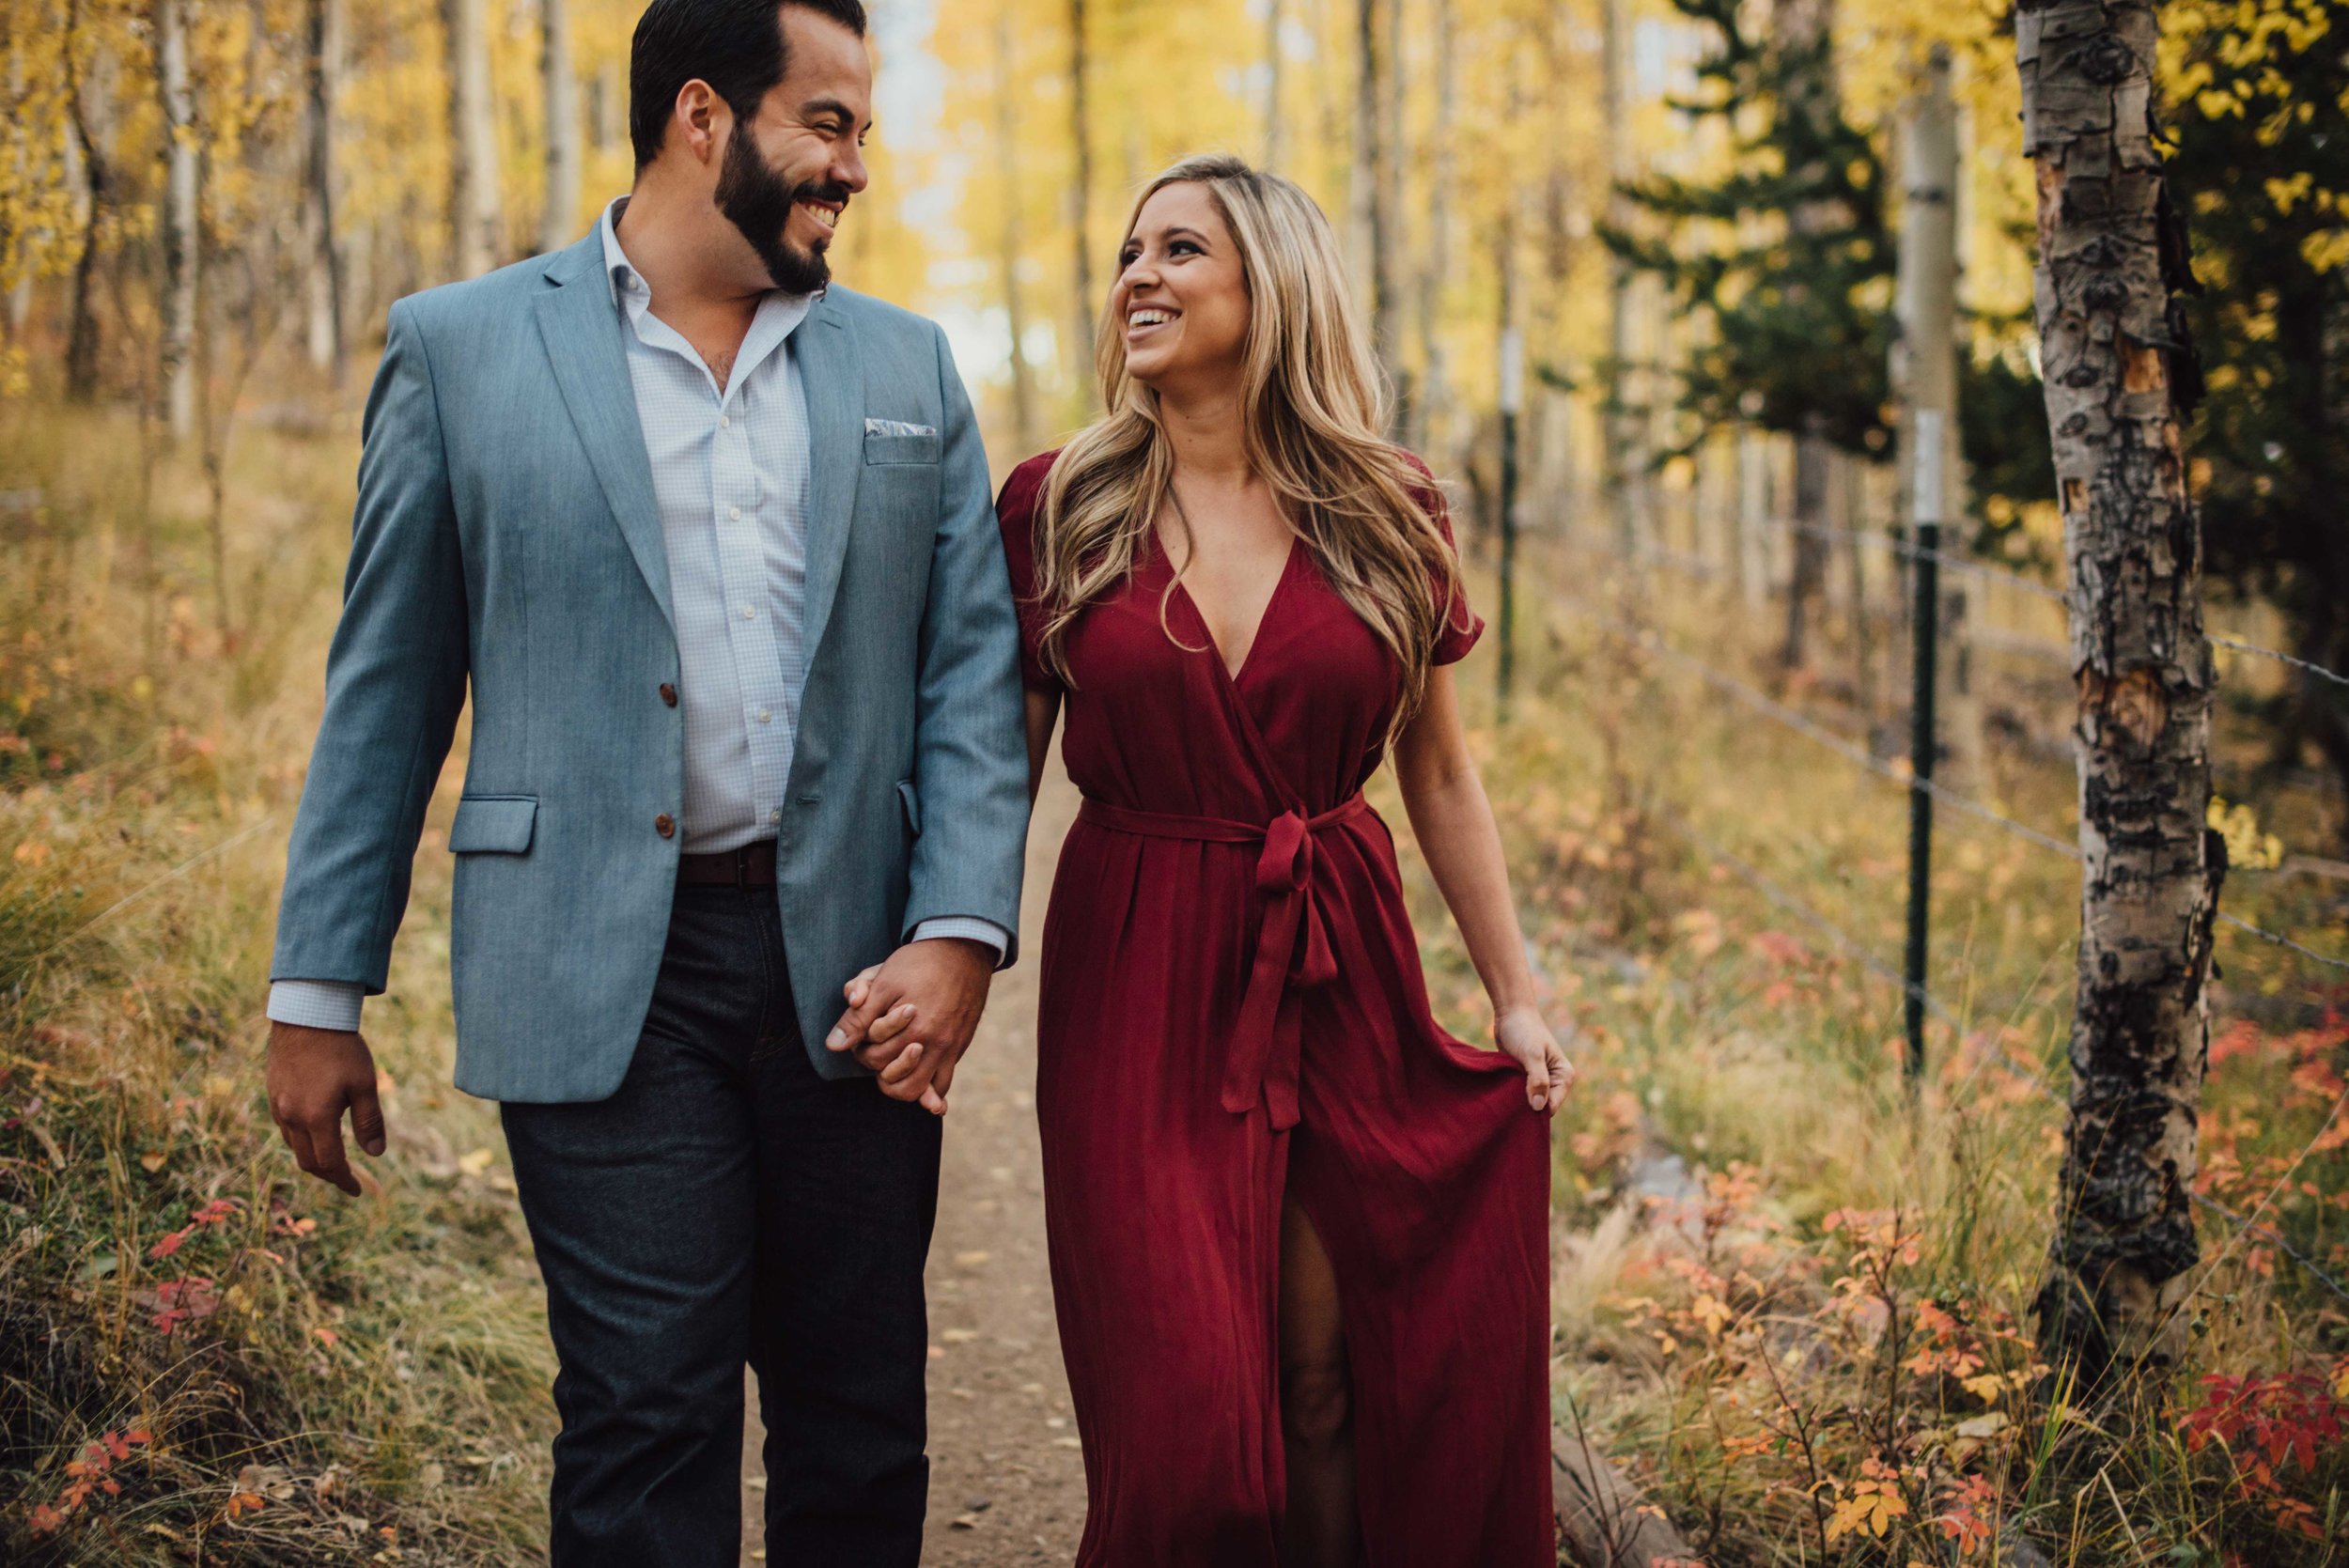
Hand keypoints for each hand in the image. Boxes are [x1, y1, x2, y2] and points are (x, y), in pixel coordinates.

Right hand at [266, 1022, 387, 1194]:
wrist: (307, 1015)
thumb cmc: (342, 1048)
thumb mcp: (365, 1085)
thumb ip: (369, 1122)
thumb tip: (376, 1155)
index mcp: (316, 1118)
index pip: (329, 1163)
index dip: (344, 1180)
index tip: (357, 1190)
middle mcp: (291, 1117)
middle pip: (307, 1161)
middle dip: (329, 1174)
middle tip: (347, 1179)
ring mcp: (278, 1105)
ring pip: (293, 1145)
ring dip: (313, 1157)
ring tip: (332, 1159)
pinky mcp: (273, 1092)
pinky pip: (285, 1127)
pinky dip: (300, 1139)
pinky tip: (314, 1132)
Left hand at [825, 939, 993, 1114]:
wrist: (962, 949)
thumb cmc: (918, 963)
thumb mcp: (882, 983)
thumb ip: (858, 1018)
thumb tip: (833, 1046)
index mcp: (911, 1028)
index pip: (873, 1059)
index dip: (861, 1048)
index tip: (864, 1033)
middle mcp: (932, 1044)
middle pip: (893, 1079)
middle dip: (877, 1067)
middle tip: (875, 1049)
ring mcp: (948, 1049)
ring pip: (919, 1090)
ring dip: (901, 1085)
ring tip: (892, 1069)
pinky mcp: (959, 1047)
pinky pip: (944, 1083)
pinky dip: (932, 1093)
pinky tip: (923, 1095)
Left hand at [1495, 1004, 1572, 1113]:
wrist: (1510, 1013)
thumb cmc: (1524, 1030)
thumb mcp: (1532, 1055)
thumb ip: (1538, 1080)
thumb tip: (1539, 1108)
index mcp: (1564, 1076)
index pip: (1552, 1105)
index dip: (1536, 1108)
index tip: (1518, 1102)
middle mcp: (1554, 1080)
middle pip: (1541, 1106)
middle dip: (1526, 1106)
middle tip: (1508, 1098)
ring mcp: (1539, 1080)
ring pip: (1528, 1101)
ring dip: (1517, 1100)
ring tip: (1504, 1091)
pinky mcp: (1524, 1078)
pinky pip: (1519, 1094)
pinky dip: (1511, 1094)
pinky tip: (1501, 1090)